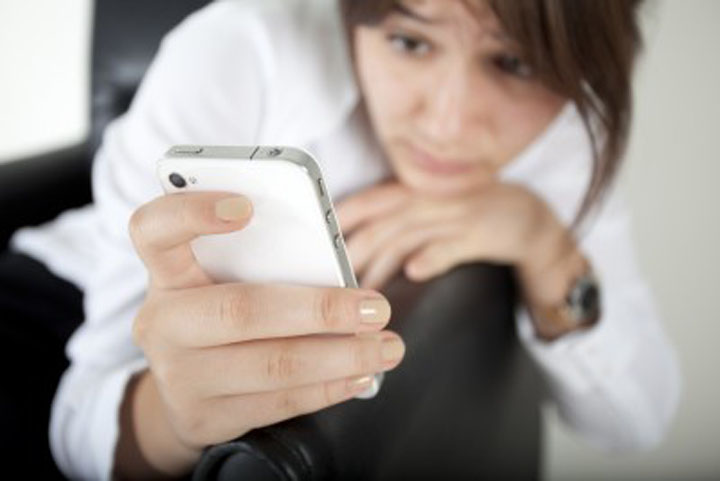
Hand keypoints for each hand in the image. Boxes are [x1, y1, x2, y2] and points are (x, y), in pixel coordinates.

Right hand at [116, 192, 405, 478]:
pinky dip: (329, 387)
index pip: (154, 231)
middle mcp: (163, 323)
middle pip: (239, 310)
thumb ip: (263, 265)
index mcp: (168, 273)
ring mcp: (179, 376)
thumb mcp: (226, 281)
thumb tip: (337, 272)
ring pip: (271, 365)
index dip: (192, 213)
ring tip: (385, 346)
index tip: (247, 206)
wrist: (185, 388)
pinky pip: (279, 402)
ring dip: (341, 355)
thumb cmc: (222, 313)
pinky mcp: (205, 416)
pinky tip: (361, 374)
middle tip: (376, 307)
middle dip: (320, 310)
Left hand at [336, 181, 586, 334]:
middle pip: (381, 224)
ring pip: (407, 238)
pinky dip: (431, 257)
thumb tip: (354, 250)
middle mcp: (430, 199)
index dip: (341, 218)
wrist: (528, 217)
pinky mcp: (479, 234)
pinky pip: (450, 245)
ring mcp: (454, 215)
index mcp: (414, 191)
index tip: (315, 238)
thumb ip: (394, 225)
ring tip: (360, 291)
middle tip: (328, 279)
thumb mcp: (429, 211)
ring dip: (381, 267)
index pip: (369, 201)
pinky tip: (413, 273)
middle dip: (351, 253)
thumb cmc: (467, 213)